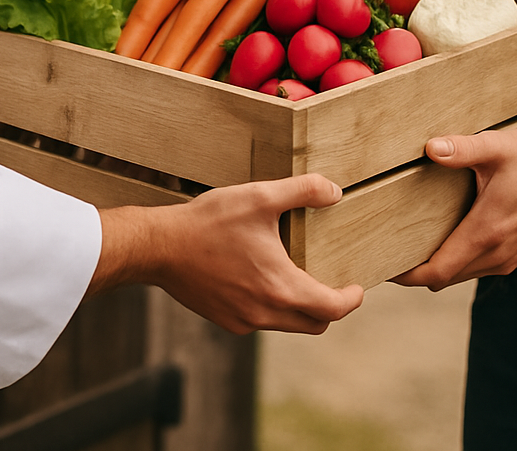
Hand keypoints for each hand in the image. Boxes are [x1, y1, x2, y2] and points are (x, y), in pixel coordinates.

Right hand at [89, 174, 363, 334]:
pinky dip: (272, 307)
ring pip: (287, 325)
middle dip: (329, 307)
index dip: (350, 299)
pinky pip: (261, 321)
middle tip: (332, 283)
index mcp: (281, 287)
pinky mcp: (226, 320)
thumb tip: (335, 191)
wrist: (159, 247)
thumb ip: (303, 190)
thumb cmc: (209, 221)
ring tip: (296, 276)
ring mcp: (244, 321)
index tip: (357, 287)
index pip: (332, 308)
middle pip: (314, 324)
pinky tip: (260, 278)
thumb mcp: (259, 196)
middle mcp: (265, 313)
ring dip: (300, 308)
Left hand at [392, 128, 516, 290]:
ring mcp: (507, 258)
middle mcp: (498, 252)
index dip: (409, 274)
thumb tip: (432, 148)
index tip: (383, 265)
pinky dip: (453, 262)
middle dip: (414, 271)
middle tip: (383, 251)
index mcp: (488, 231)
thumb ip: (463, 148)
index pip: (440, 270)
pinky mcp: (511, 256)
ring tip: (404, 245)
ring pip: (459, 275)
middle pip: (444, 278)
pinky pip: (473, 268)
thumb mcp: (496, 145)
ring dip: (435, 266)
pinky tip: (437, 240)